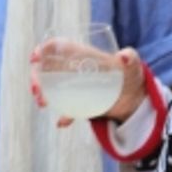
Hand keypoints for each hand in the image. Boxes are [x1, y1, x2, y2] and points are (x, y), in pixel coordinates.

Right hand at [28, 41, 147, 126]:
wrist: (136, 99)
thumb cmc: (132, 75)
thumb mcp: (133, 65)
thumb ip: (131, 58)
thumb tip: (123, 57)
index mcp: (83, 55)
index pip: (59, 47)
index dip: (44, 49)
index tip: (35, 58)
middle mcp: (75, 70)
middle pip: (49, 69)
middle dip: (37, 76)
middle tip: (36, 89)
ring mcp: (76, 87)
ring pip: (52, 88)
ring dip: (43, 94)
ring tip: (42, 103)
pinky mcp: (81, 104)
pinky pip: (68, 110)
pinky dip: (64, 116)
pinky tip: (61, 123)